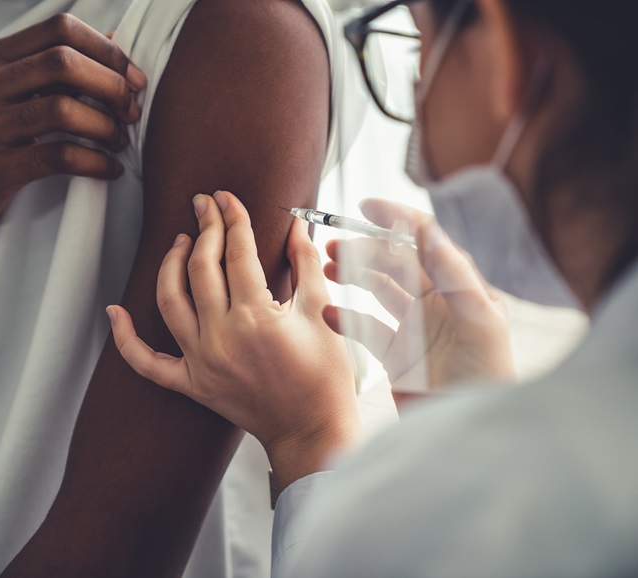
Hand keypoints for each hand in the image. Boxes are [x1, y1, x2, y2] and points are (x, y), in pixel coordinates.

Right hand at [0, 14, 146, 243]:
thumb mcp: (6, 94)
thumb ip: (52, 70)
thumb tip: (113, 42)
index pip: (60, 29)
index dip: (107, 50)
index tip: (133, 79)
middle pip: (63, 62)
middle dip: (111, 85)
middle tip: (132, 111)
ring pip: (62, 109)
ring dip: (105, 126)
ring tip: (120, 142)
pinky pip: (58, 157)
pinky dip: (95, 162)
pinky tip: (109, 169)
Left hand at [107, 191, 360, 492]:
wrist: (313, 430)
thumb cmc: (325, 375)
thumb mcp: (322, 311)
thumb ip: (305, 263)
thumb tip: (294, 225)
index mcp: (257, 316)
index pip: (238, 252)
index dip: (233, 218)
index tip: (228, 198)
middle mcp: (222, 336)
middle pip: (202, 268)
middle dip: (204, 228)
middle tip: (205, 204)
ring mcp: (202, 362)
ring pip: (170, 302)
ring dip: (171, 265)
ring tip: (180, 241)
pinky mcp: (192, 384)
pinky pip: (147, 363)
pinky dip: (126, 339)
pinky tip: (114, 312)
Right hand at [322, 199, 514, 392]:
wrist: (472, 436)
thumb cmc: (489, 380)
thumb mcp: (480, 323)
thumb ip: (455, 276)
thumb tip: (429, 232)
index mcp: (460, 287)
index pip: (425, 240)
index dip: (395, 219)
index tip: (364, 206)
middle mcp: (436, 302)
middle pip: (393, 262)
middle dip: (363, 249)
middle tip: (332, 246)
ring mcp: (414, 328)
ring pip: (376, 290)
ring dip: (351, 276)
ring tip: (326, 270)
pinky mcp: (396, 355)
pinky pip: (366, 329)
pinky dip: (346, 319)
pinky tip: (329, 315)